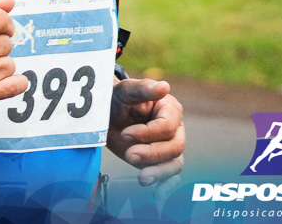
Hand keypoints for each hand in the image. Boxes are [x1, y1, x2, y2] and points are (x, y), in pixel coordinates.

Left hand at [107, 77, 184, 197]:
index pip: (167, 126)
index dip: (148, 133)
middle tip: (129, 155)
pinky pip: (170, 176)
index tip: (125, 134)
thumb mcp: (124, 91)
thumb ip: (142, 89)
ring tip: (141, 179)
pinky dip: (166, 186)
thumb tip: (164, 86)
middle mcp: (174, 129)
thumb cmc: (116, 99)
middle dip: (152, 153)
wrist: (106, 115)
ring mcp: (168, 146)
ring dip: (159, 172)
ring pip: (174, 163)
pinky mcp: (160, 161)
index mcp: (169, 109)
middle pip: (174, 147)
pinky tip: (156, 194)